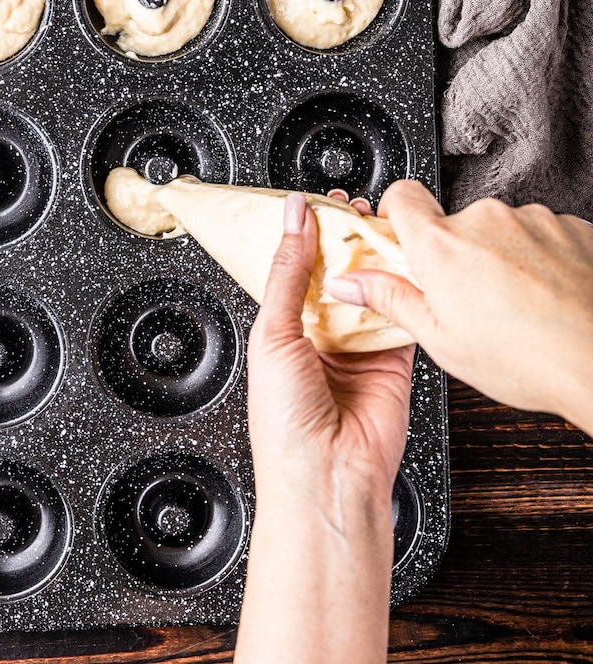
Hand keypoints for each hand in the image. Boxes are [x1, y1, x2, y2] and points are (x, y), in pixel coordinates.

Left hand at [234, 192, 414, 663]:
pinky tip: (404, 259)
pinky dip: (404, 288)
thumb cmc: (284, 420)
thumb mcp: (274, 332)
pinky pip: (400, 313)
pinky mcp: (392, 358)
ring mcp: (356, 345)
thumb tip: (292, 217)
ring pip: (368, 287)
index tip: (316, 202)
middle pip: (334, 273)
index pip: (293, 268)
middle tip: (352, 205)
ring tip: (377, 221)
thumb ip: (288, 272)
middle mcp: (318, 334)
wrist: (326, 476)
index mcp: (280, 328)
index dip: (305, 234)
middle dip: (343, 239)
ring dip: (373, 256)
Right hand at [328, 180, 592, 432]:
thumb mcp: (440, 340)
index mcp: (442, 245)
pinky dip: (537, 259)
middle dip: (455, 254)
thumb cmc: (528, 359)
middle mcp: (485, 220)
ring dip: (499, 257)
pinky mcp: (570, 225)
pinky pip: (538, 234)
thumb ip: (390, 299)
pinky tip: (545, 297)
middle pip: (452, 223)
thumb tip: (349, 282)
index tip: (401, 241)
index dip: (396, 215)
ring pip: (497, 231)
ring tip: (515, 304)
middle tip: (468, 299)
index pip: (401, 195)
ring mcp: (531, 219)